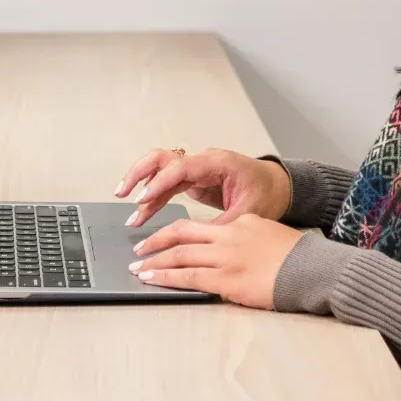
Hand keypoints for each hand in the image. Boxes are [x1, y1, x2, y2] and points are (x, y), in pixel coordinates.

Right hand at [114, 148, 291, 227]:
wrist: (277, 185)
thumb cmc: (266, 193)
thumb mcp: (248, 212)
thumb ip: (221, 225)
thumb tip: (198, 242)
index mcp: (217, 162)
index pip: (180, 167)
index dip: (159, 182)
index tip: (143, 199)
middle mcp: (203, 161)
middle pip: (163, 158)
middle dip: (140, 174)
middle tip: (122, 193)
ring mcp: (197, 169)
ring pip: (161, 170)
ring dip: (142, 186)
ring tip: (129, 209)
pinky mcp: (194, 180)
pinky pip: (168, 184)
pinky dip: (154, 196)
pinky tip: (143, 212)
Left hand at [129, 214, 302, 308]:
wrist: (310, 268)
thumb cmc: (297, 257)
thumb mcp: (269, 235)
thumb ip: (246, 239)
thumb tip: (230, 252)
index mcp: (241, 221)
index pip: (201, 225)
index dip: (177, 231)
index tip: (164, 238)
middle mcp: (229, 234)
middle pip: (183, 233)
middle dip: (157, 240)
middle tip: (139, 248)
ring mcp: (226, 256)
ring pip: (180, 254)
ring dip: (155, 261)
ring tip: (138, 267)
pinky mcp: (225, 278)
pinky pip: (187, 276)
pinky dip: (166, 277)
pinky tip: (152, 279)